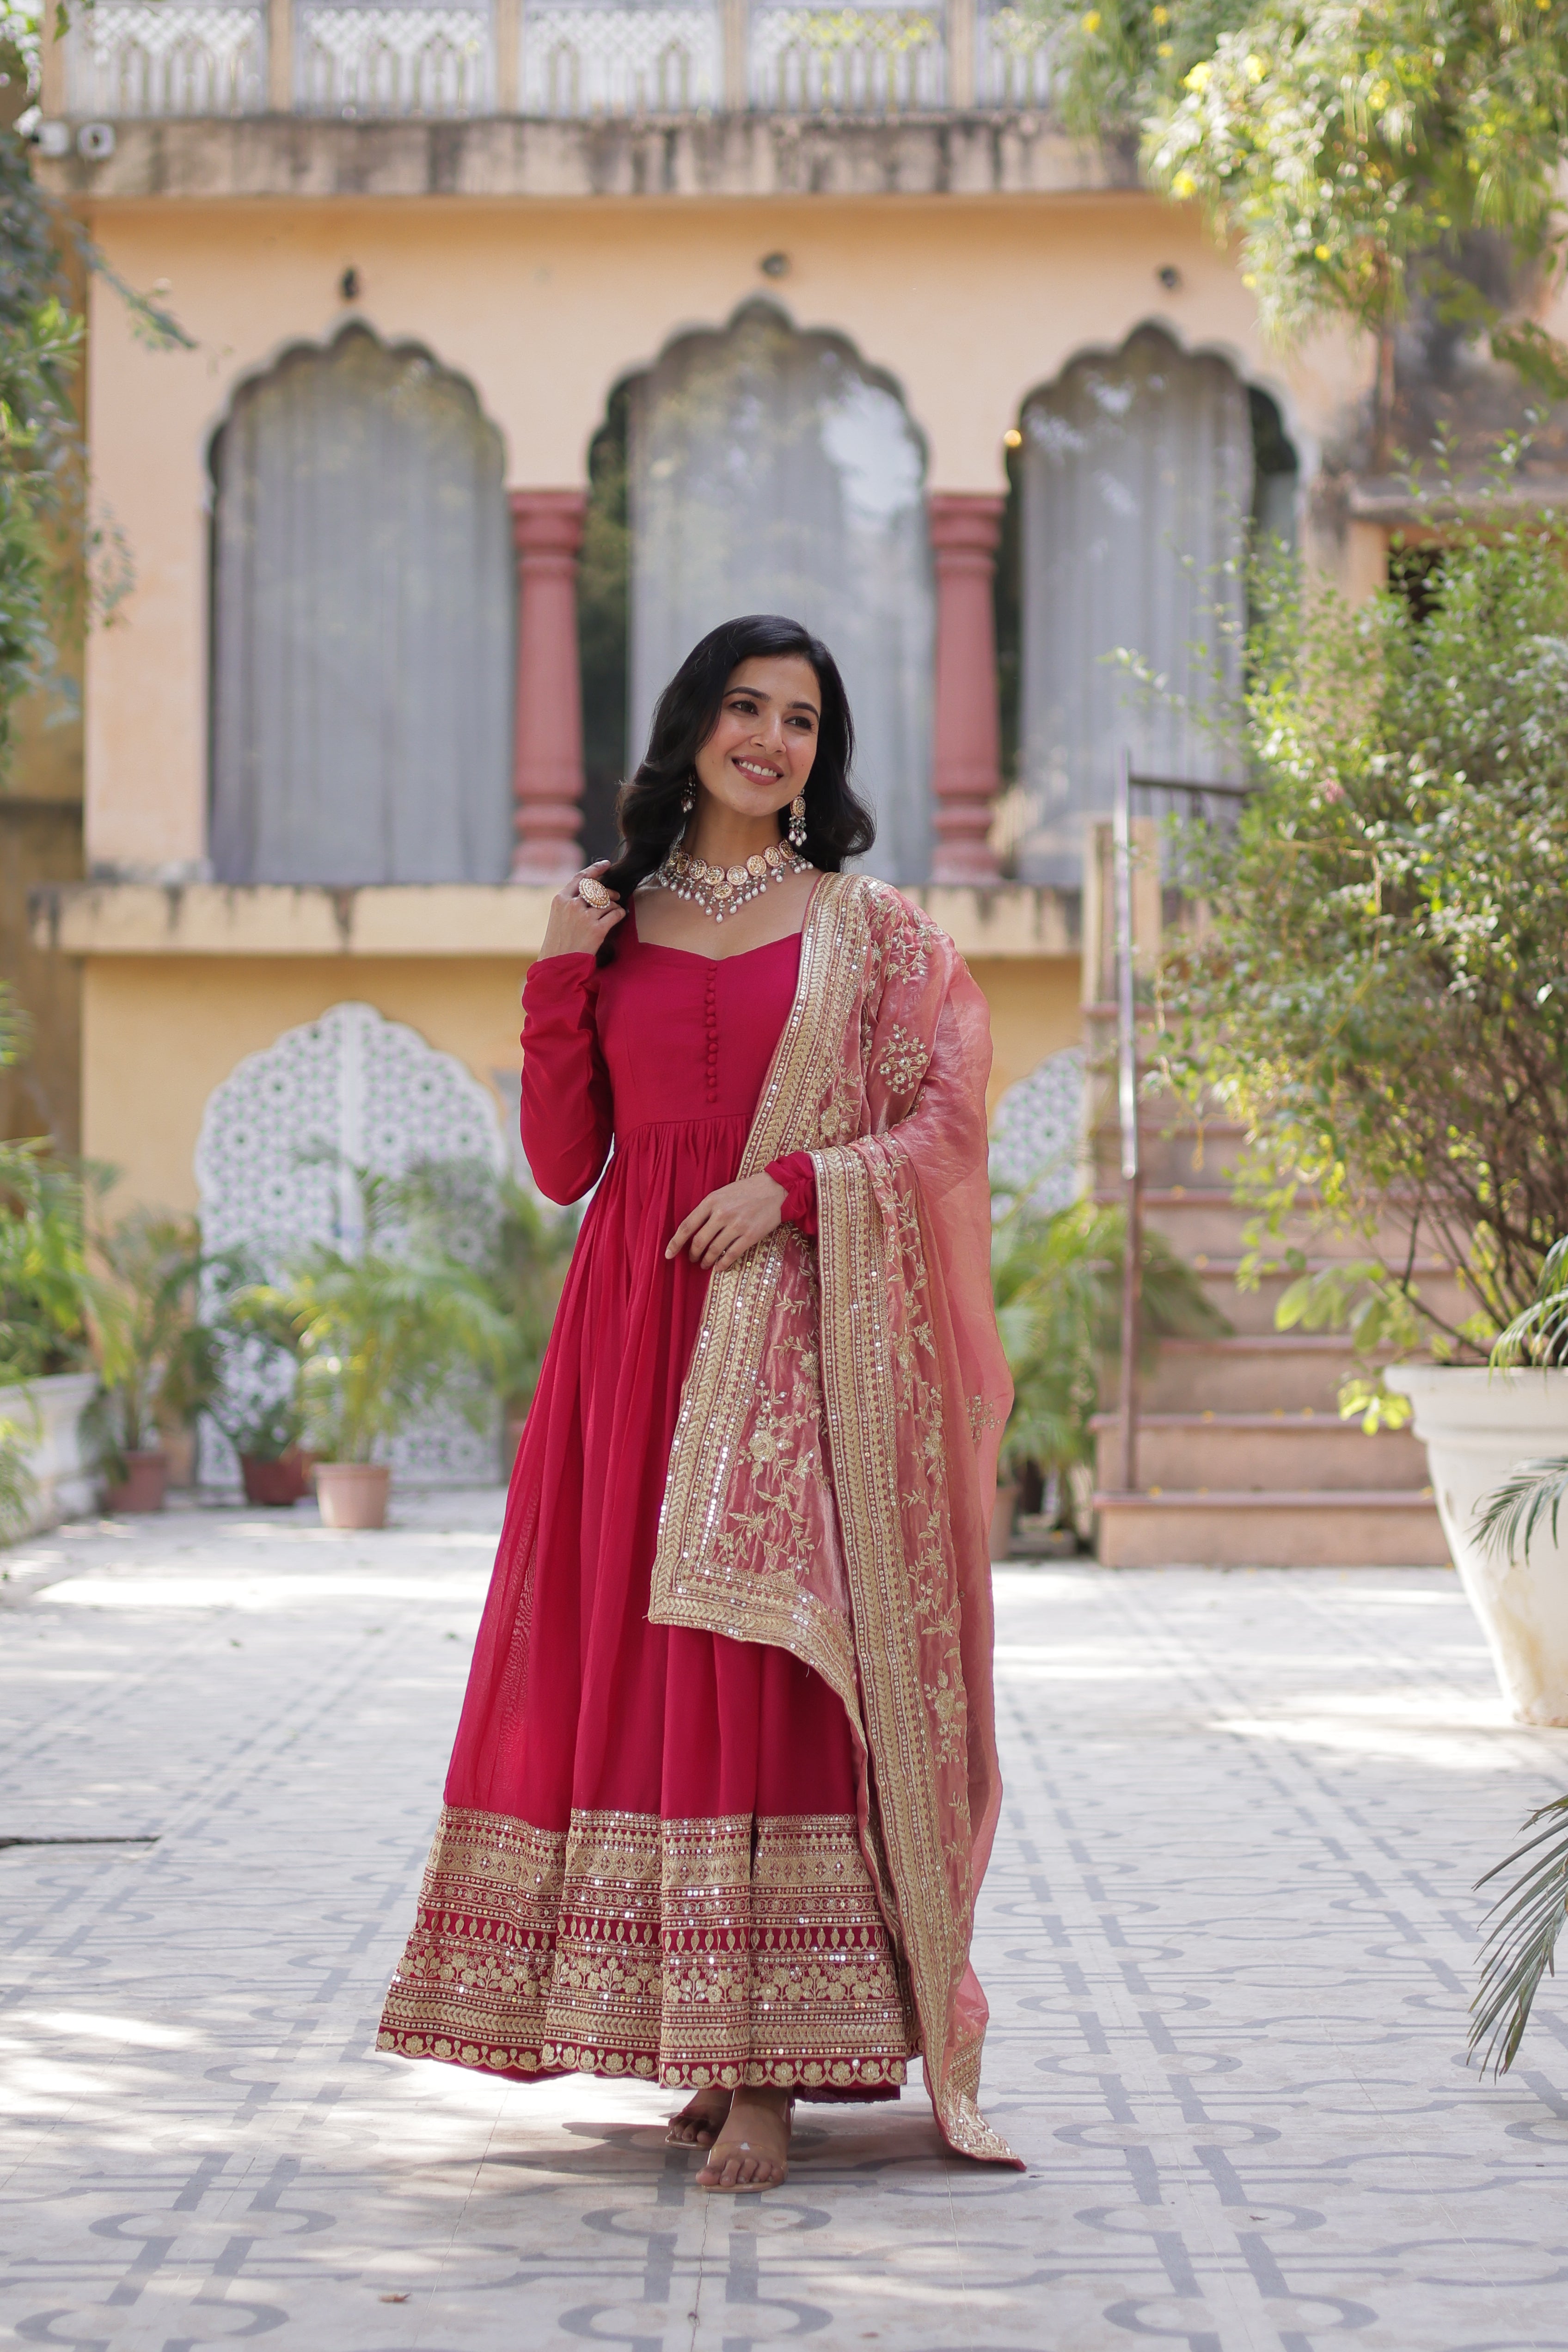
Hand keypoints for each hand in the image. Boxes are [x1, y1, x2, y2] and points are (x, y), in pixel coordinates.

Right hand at [537, 862, 625, 959]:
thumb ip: (570, 903)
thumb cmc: (559, 943)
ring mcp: (584, 917)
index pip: (580, 877)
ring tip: (614, 910)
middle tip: (616, 895)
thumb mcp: (558, 918)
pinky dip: (620, 913)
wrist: (557, 966)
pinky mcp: (597, 930)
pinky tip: (620, 916)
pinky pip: (615, 914)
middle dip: (609, 890)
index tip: (606, 864)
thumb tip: (591, 892)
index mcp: (560, 900)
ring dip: (614, 904)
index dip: (595, 869)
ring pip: (607, 901)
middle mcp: (571, 905)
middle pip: (597, 888)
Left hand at [667, 1173, 786, 1273]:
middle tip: (692, 1259)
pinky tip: (718, 1267)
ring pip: (713, 1250)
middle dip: (692, 1254)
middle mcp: (721, 1214)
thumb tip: (694, 1229)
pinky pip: (731, 1255)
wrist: (776, 1189)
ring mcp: (736, 1226)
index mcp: (711, 1201)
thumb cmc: (747, 1190)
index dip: (675, 1243)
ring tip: (704, 1264)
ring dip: (706, 1261)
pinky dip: (722, 1264)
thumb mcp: (722, 1192)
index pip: (687, 1226)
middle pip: (699, 1241)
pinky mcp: (750, 1236)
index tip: (668, 1254)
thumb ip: (708, 1209)